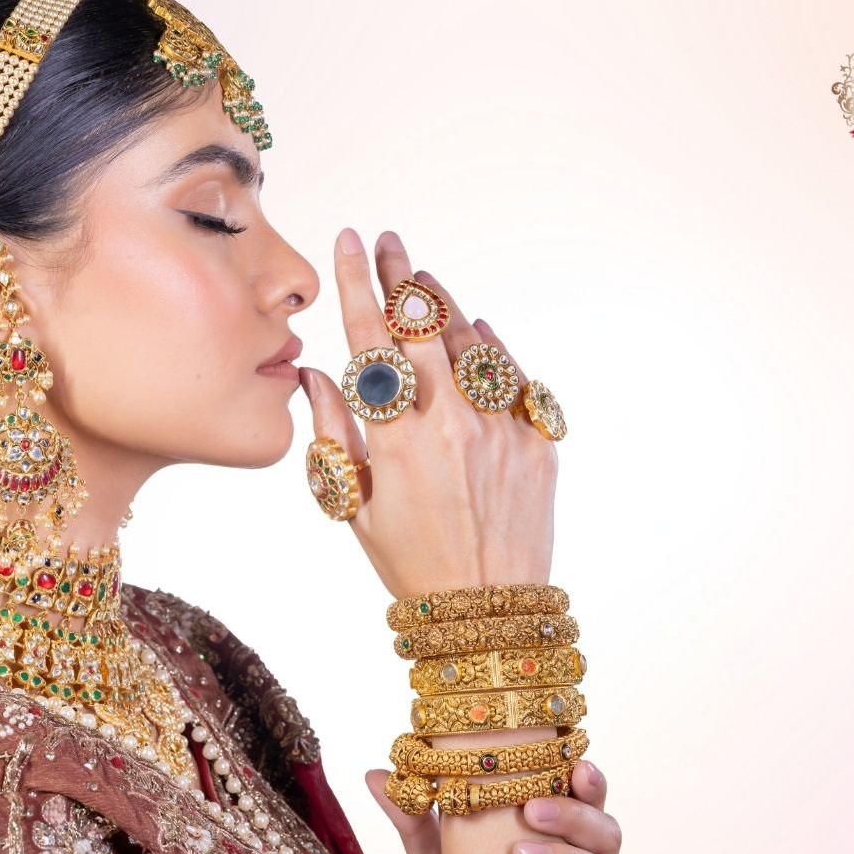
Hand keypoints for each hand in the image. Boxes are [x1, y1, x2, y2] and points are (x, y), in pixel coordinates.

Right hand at [298, 229, 557, 596]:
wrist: (487, 610)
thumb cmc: (412, 565)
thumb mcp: (356, 507)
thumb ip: (336, 434)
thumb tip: (315, 374)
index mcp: (400, 443)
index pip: (373, 344)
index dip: (357, 286)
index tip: (350, 245)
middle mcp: (453, 427)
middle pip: (424, 330)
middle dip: (402, 277)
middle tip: (390, 243)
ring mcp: (502, 432)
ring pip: (473, 344)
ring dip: (445, 307)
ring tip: (424, 283)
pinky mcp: (538, 444)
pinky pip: (515, 378)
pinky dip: (493, 349)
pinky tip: (476, 330)